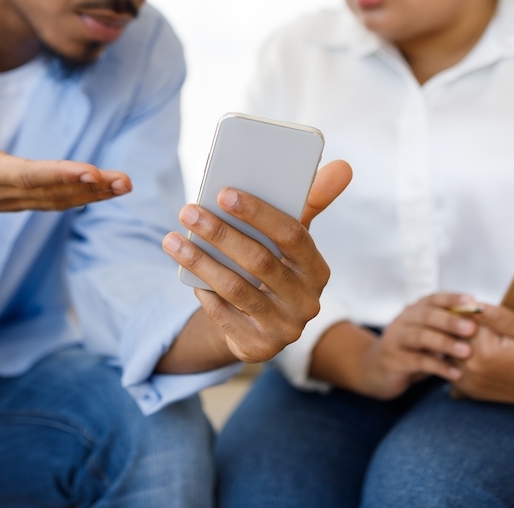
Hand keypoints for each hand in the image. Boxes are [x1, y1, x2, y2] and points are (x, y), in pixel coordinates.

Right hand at [0, 83, 129, 257]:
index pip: (29, 174)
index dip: (61, 174)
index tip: (92, 172)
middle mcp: (3, 192)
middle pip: (54, 192)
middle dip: (91, 187)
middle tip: (125, 181)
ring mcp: (11, 200)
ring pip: (58, 200)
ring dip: (93, 194)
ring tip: (124, 185)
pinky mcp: (17, 201)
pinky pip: (54, 201)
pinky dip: (81, 197)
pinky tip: (104, 189)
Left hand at [158, 160, 351, 365]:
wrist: (259, 326)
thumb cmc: (274, 267)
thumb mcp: (290, 239)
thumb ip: (309, 203)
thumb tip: (342, 166)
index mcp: (316, 268)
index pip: (292, 235)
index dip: (258, 213)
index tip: (223, 192)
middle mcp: (307, 301)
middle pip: (260, 261)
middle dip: (220, 233)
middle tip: (187, 211)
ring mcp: (285, 328)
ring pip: (237, 288)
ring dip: (200, 261)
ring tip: (171, 240)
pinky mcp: (259, 346)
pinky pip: (224, 316)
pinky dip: (204, 292)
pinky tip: (186, 274)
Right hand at [313, 293, 479, 399]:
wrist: (374, 369)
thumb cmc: (410, 350)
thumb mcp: (426, 335)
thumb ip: (445, 328)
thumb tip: (481, 323)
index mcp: (414, 311)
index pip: (434, 299)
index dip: (453, 298)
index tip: (473, 301)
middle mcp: (403, 321)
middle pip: (427, 315)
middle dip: (451, 320)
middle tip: (472, 328)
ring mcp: (396, 340)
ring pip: (421, 336)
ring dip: (445, 343)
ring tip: (467, 352)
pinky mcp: (394, 361)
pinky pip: (417, 362)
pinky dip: (438, 367)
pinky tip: (455, 373)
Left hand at [451, 306, 513, 406]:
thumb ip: (497, 316)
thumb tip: (471, 303)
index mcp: (485, 353)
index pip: (461, 321)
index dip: (466, 310)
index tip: (472, 305)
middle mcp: (472, 370)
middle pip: (451, 336)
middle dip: (459, 326)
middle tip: (476, 322)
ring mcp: (468, 383)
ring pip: (448, 351)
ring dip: (455, 341)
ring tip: (479, 336)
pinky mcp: (468, 390)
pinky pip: (452, 366)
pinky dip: (458, 356)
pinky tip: (475, 351)